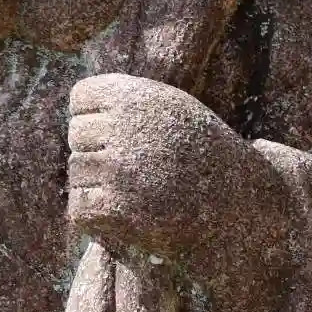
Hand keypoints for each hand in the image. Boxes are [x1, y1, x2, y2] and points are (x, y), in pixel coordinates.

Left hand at [68, 74, 289, 301]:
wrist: (236, 204)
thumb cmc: (199, 152)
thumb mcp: (170, 107)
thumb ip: (124, 99)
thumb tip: (75, 110)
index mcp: (135, 95)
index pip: (80, 99)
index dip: (96, 117)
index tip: (126, 133)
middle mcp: (123, 128)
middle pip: (76, 137)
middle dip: (99, 152)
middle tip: (139, 168)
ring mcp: (118, 169)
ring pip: (76, 174)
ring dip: (98, 185)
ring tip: (138, 191)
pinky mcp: (115, 207)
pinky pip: (79, 208)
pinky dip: (95, 216)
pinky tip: (126, 213)